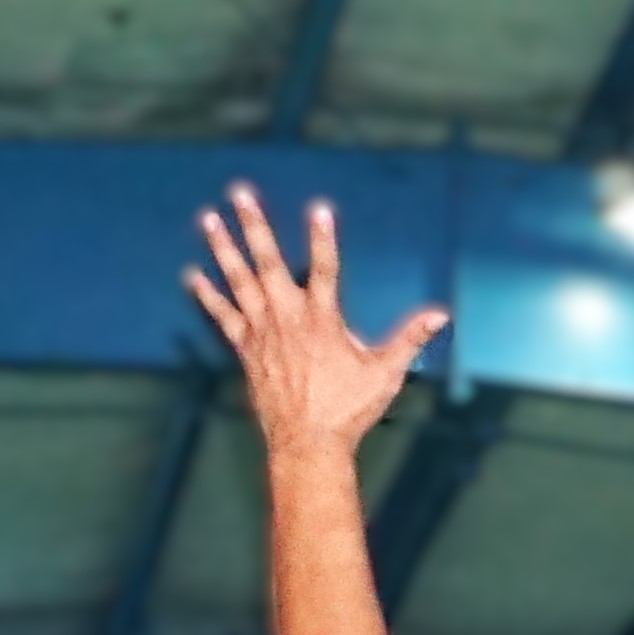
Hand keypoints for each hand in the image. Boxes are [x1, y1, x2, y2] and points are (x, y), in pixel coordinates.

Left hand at [183, 184, 447, 457]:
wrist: (308, 442)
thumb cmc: (349, 409)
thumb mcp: (386, 373)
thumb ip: (409, 339)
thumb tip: (439, 316)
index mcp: (323, 320)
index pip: (326, 268)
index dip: (323, 237)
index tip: (320, 208)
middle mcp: (288, 317)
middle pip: (268, 261)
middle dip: (254, 225)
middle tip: (240, 192)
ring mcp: (263, 331)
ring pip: (239, 280)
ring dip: (223, 247)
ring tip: (209, 218)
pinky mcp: (246, 349)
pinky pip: (223, 316)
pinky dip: (208, 295)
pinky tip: (194, 274)